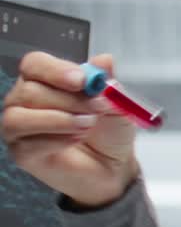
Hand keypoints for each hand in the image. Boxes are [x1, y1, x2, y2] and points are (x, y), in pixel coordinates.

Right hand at [2, 50, 139, 206]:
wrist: (113, 166)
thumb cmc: (108, 131)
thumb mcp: (114, 102)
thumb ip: (106, 80)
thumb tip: (105, 60)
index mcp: (43, 79)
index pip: (35, 64)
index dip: (56, 71)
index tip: (82, 81)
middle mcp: (24, 100)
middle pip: (30, 90)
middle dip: (68, 100)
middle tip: (97, 109)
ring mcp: (19, 127)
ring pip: (21, 116)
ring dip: (60, 120)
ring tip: (87, 125)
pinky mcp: (21, 153)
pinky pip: (28, 143)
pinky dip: (57, 140)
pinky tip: (76, 140)